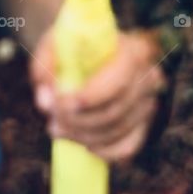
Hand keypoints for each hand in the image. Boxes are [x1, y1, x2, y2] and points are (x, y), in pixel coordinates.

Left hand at [30, 28, 165, 162]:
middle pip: (116, 111)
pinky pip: (129, 146)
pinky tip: (84, 144)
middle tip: (51, 120)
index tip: (59, 104)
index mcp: (133, 50)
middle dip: (78, 122)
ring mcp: (148, 102)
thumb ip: (45, 64)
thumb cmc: (74, 45)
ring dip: (83, 136)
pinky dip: (106, 151)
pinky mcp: (144, 123)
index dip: (90, 98)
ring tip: (56, 129)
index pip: (118, 81)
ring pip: (118, 131)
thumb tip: (44, 98)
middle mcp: (148, 77)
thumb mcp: (57, 42)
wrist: (93, 49)